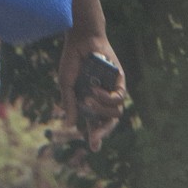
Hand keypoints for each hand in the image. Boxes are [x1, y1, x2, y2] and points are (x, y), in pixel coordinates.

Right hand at [58, 31, 126, 152]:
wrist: (82, 40)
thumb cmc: (73, 61)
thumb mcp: (67, 84)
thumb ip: (69, 103)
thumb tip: (69, 125)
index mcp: (90, 102)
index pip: (95, 124)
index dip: (96, 136)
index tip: (94, 147)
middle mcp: (103, 98)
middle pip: (109, 122)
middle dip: (102, 131)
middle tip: (94, 136)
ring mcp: (113, 91)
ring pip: (115, 113)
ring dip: (100, 110)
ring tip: (88, 98)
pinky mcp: (120, 82)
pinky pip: (119, 99)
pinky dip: (106, 98)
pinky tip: (95, 90)